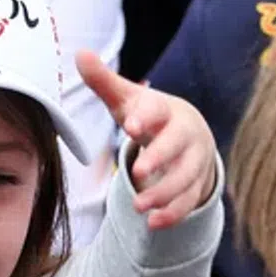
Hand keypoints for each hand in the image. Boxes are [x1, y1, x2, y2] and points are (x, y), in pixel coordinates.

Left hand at [77, 50, 217, 229]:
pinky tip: (153, 224)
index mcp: (166, 110)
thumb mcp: (127, 99)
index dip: (145, 117)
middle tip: (137, 172)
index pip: (158, 110)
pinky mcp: (196, 185)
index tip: (129, 125)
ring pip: (186, 178)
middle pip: (178, 146)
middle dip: (160, 158)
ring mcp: (194, 161)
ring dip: (164, 193)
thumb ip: (104, 81)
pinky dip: (173, 213)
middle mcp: (185, 134)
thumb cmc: (149, 115)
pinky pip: (189, 201)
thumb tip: (79, 53)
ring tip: (138, 207)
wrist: (190, 133)